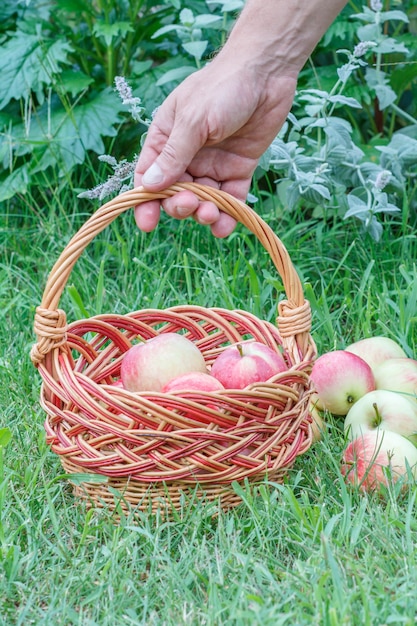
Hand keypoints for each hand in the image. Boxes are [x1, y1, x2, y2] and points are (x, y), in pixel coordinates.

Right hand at [134, 57, 296, 236]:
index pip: (149, 176)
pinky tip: (224, 226)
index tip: (147, 223)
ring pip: (203, 201)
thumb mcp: (193, 121)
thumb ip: (173, 155)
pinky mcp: (238, 170)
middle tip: (192, 204)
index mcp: (166, 140)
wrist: (266, 73)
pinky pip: (230, 200)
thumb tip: (149, 186)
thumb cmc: (222, 86)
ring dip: (204, 213)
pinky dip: (227, 216)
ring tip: (211, 214)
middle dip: (180, 206)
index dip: (145, 202)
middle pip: (175, 194)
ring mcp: (213, 165)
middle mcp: (187, 156)